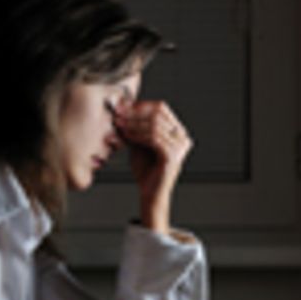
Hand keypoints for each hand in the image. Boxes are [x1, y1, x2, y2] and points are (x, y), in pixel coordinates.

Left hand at [113, 100, 191, 232]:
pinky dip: (139, 135)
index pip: (161, 108)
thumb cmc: (145, 170)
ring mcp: (180, 147)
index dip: (141, 105)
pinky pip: (154, 138)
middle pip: (158, 114)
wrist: (150, 193)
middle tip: (118, 114)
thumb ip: (134, 126)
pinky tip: (128, 136)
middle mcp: (182, 137)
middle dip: (135, 113)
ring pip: (155, 125)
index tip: (122, 107)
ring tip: (120, 126)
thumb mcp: (138, 143)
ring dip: (134, 124)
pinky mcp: (173, 156)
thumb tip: (121, 107)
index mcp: (177, 131)